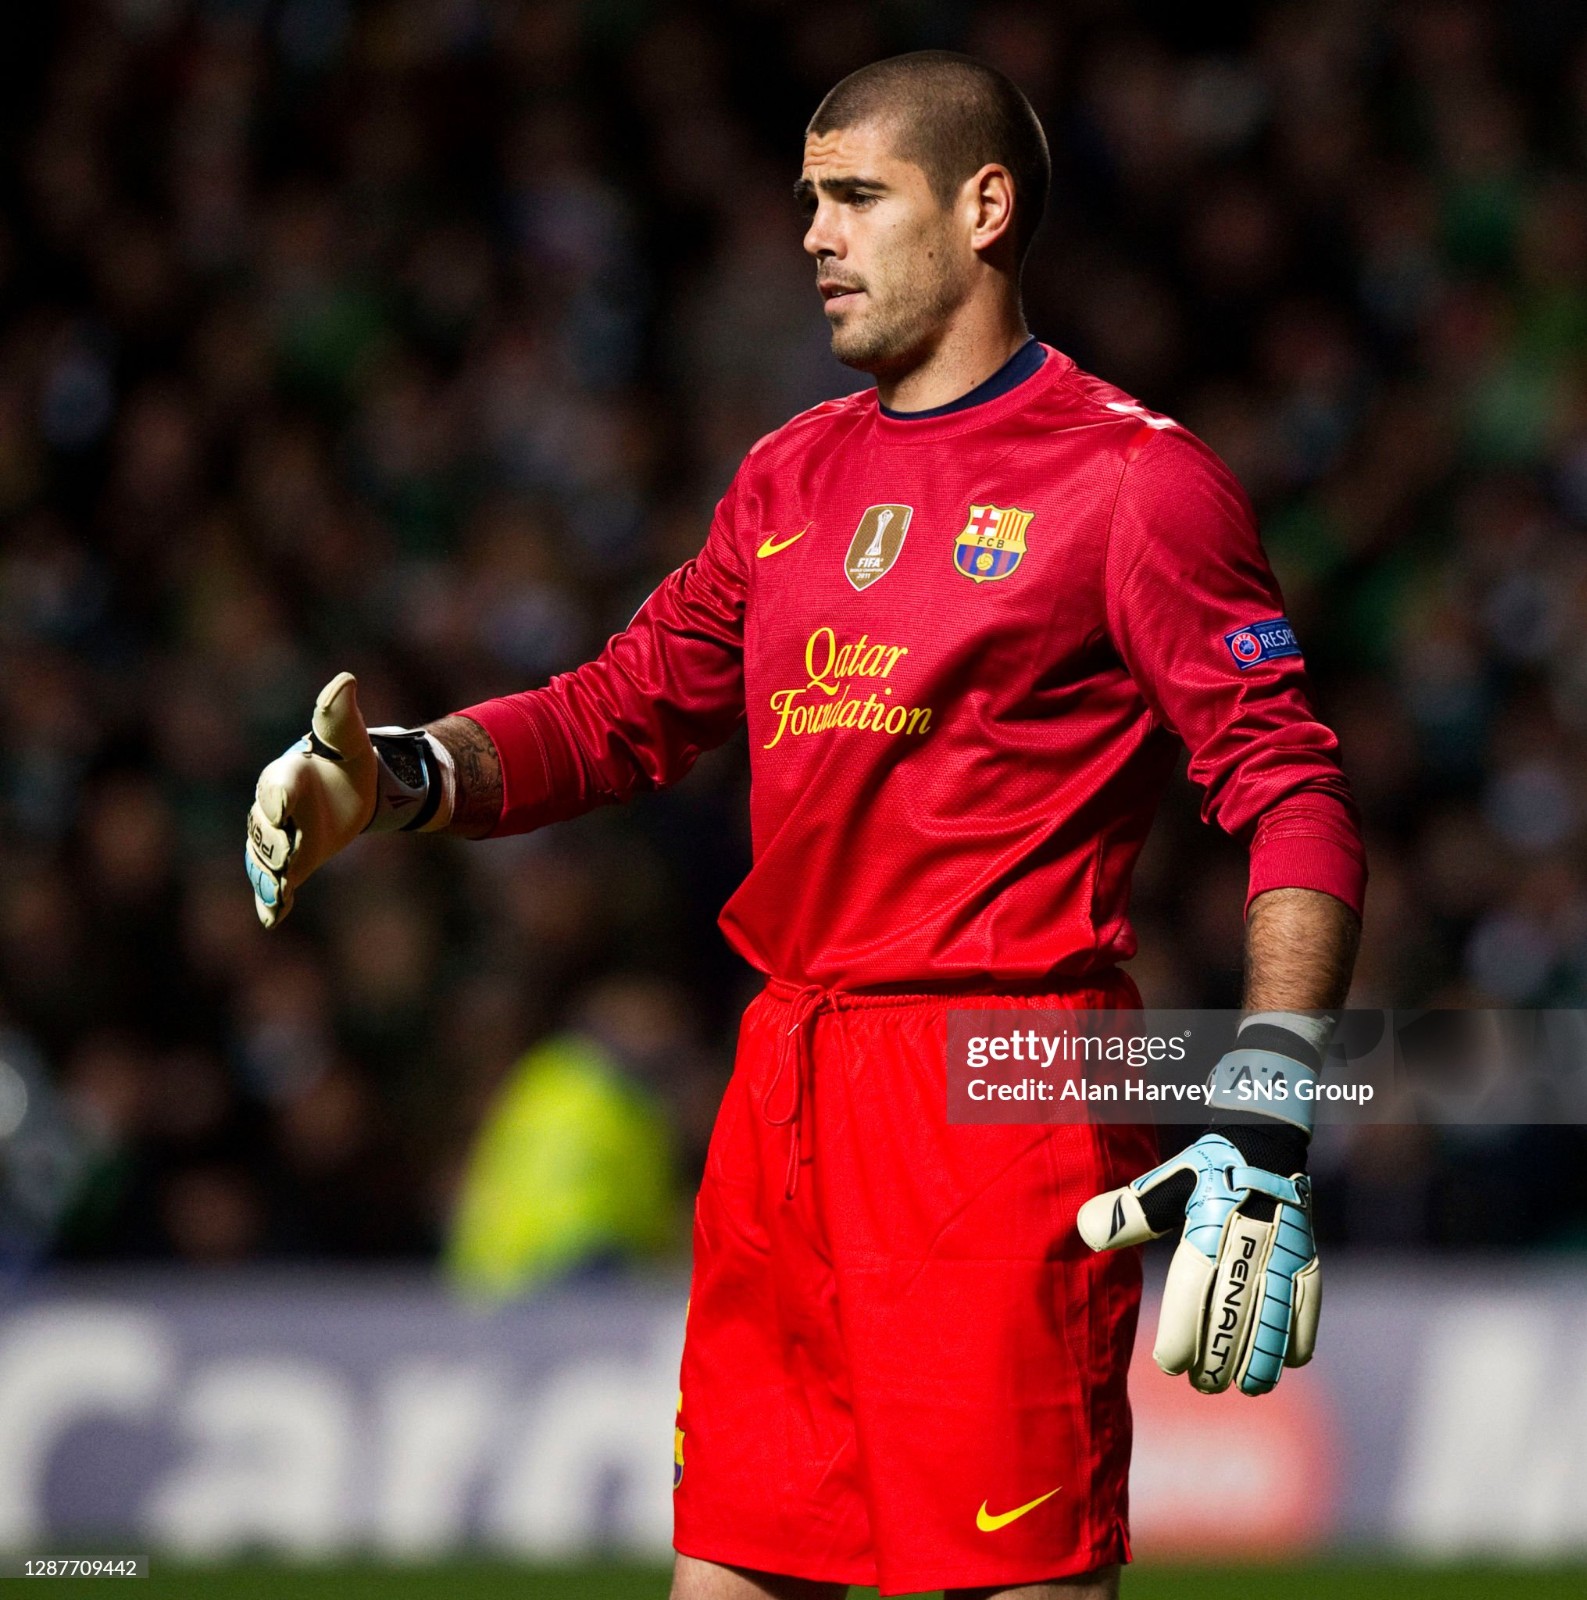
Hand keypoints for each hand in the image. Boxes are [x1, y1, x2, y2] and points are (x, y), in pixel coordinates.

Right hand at [245, 672, 375, 927]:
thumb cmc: (346, 761)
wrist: (350, 791)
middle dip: (273, 841)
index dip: (279, 796)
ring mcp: (277, 839)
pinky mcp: (289, 865)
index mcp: (286, 775)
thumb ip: (339, 716)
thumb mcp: (349, 740)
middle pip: (265, 829)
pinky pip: (273, 885)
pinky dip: (270, 903)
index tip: (283, 806)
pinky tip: (272, 920)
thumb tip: (345, 680)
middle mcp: (272, 810)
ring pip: (265, 859)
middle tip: (286, 853)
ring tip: (276, 893)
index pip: (277, 786)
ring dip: (268, 877)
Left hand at [1077, 1127, 1319, 1395]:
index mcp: (1208, 1229)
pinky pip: (1308, 1304)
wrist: (1265, 1142)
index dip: (1182, 1336)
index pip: (1193, 1293)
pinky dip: (1299, 1337)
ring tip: (1248, 1388)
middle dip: (1219, 1359)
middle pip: (1233, 1315)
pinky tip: (1287, 1363)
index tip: (1170, 1365)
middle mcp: (1248, 1245)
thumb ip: (1129, 1211)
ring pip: (1275, 1318)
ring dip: (1262, 1358)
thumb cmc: (1205, 1169)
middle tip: (1203, 1385)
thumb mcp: (1164, 1182)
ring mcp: (1283, 1253)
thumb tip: (1085, 1231)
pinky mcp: (1308, 1256)